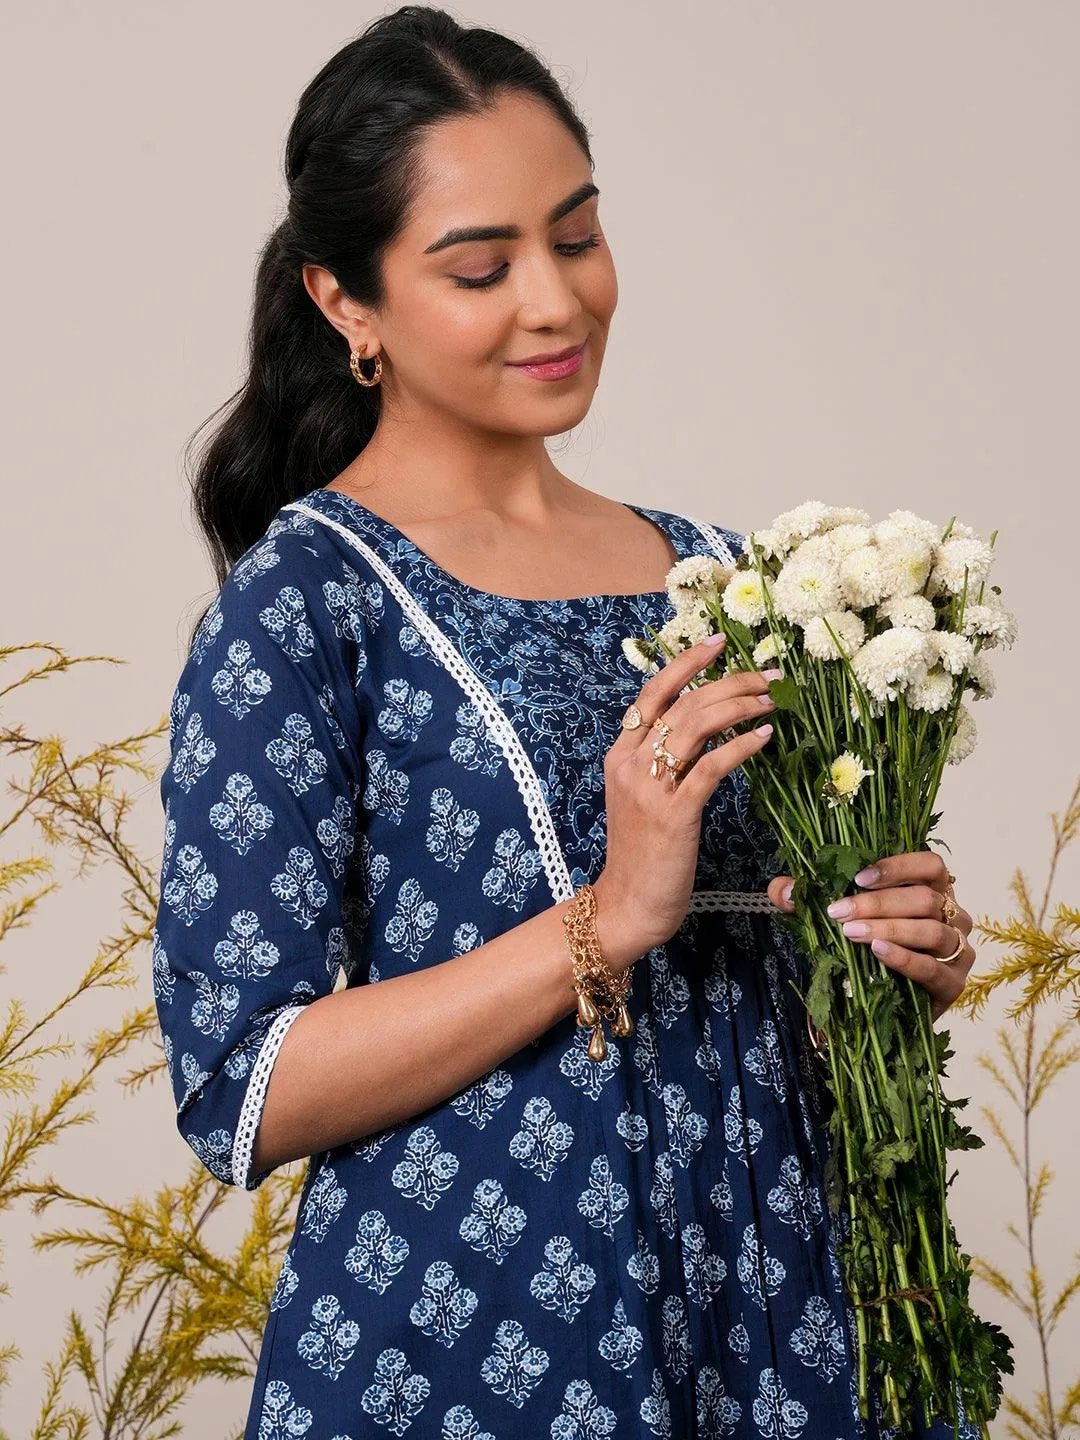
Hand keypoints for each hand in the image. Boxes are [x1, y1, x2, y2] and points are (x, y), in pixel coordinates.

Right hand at [595, 634, 779, 961]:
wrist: (628, 905)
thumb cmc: (643, 855)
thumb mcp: (642, 799)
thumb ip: (661, 764)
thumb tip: (702, 732)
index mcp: (620, 755)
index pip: (653, 693)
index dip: (686, 663)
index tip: (718, 643)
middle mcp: (630, 764)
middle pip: (683, 703)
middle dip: (729, 682)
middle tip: (767, 675)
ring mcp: (649, 788)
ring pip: (696, 726)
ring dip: (739, 707)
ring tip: (772, 701)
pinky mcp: (673, 814)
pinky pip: (710, 767)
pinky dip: (740, 747)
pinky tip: (763, 738)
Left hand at [766, 852, 973, 1022]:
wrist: (887, 1007)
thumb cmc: (869, 951)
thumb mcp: (839, 919)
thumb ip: (809, 900)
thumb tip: (782, 890)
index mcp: (934, 890)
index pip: (930, 865)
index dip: (898, 866)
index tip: (858, 877)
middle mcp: (953, 916)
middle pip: (925, 899)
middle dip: (877, 903)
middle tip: (839, 912)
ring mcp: (958, 951)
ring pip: (931, 931)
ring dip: (889, 929)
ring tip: (852, 933)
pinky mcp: (953, 984)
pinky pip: (932, 968)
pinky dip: (904, 958)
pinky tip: (878, 952)